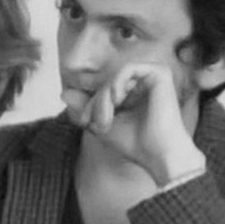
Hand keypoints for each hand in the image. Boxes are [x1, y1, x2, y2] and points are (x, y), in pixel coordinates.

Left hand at [73, 64, 206, 191]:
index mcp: (136, 93)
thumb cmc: (136, 144)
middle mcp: (146, 82)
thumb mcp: (103, 124)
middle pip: (107, 81)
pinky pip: (128, 68)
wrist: (159, 155)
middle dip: (95, 102)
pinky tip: (116, 100)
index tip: (86, 122)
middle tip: (93, 122)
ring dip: (104, 97)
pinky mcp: (161, 73)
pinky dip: (116, 83)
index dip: (90, 102)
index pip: (104, 88)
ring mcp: (154, 76)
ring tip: (106, 118)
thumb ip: (86, 108)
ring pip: (115, 76)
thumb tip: (63, 93)